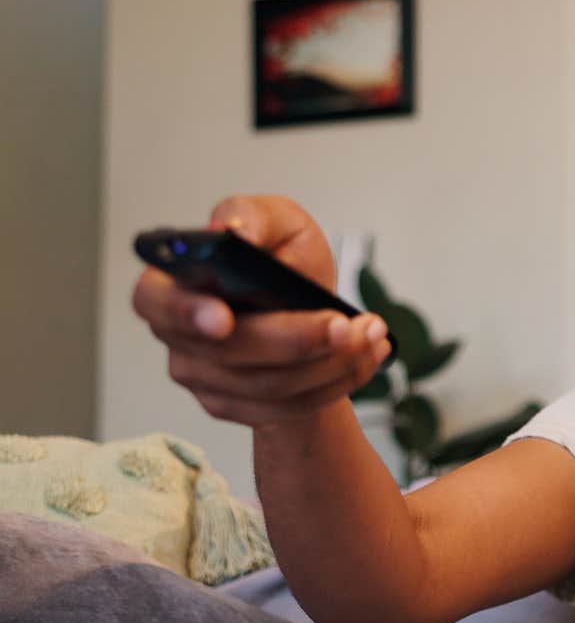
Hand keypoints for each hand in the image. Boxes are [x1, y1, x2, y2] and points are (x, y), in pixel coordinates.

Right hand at [133, 195, 389, 427]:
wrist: (309, 309)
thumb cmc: (282, 260)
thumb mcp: (276, 222)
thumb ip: (253, 215)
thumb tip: (234, 230)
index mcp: (170, 284)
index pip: (155, 302)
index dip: (186, 312)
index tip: (224, 317)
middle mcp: (179, 336)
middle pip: (229, 352)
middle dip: (296, 339)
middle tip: (345, 324)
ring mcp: (204, 379)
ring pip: (269, 385)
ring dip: (332, 361)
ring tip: (372, 333)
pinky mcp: (238, 407)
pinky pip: (290, 406)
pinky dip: (338, 381)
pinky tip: (366, 356)